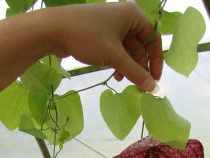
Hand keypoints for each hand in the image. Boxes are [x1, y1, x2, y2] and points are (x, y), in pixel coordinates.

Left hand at [48, 2, 162, 91]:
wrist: (53, 29)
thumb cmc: (88, 37)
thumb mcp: (115, 57)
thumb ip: (135, 73)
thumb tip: (153, 88)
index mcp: (133, 15)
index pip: (153, 39)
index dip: (156, 60)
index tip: (154, 79)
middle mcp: (124, 17)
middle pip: (140, 46)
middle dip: (140, 66)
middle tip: (140, 86)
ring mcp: (111, 25)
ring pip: (127, 50)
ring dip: (128, 67)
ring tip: (125, 82)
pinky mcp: (99, 33)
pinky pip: (115, 49)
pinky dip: (118, 63)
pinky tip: (116, 76)